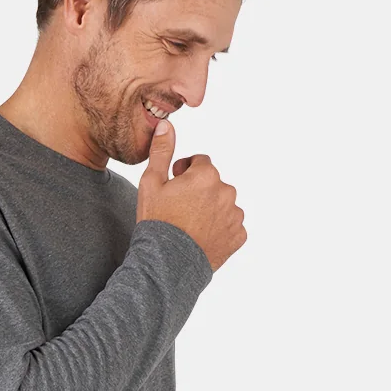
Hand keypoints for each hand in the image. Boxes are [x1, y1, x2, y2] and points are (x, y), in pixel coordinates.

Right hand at [136, 118, 246, 271]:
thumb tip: (168, 125)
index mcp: (206, 174)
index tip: (175, 186)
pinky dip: (220, 228)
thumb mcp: (152, 183)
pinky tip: (202, 237)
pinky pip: (231, 226)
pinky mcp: (238, 236)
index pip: (200, 162)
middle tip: (181, 209)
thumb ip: (162, 151)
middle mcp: (226, 191)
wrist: (168, 264)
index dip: (185, 172)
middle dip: (200, 191)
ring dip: (211, 209)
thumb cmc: (157, 222)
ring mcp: (234, 215)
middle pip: (213, 183)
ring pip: (223, 204)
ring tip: (191, 225)